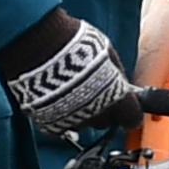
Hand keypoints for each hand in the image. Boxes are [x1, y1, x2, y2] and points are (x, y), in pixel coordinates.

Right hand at [0, 10, 154, 138]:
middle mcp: (95, 112)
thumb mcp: (107, 53)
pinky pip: (61, 125)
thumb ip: (116, 75)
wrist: (36, 45)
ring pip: (84, 124)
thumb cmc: (74, 43)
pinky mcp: (48, 121)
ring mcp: (71, 119)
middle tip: (98, 93)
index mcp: (114, 96)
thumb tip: (124, 85)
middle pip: (107, 122)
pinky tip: (58, 99)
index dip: (130, 114)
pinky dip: (62, 116)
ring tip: (74, 91)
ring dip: (83, 113)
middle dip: (106, 111)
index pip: (131, 118)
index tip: (129, 111)